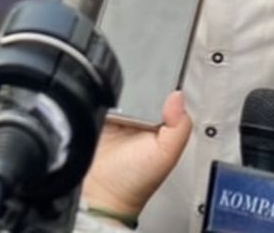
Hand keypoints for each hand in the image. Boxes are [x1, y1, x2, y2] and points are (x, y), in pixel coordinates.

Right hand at [82, 92, 192, 219]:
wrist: (101, 196)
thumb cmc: (134, 182)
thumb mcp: (166, 155)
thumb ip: (179, 127)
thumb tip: (178, 96)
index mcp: (158, 122)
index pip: (163, 91)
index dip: (162, 82)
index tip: (159, 76)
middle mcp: (136, 116)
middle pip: (139, 85)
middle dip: (139, 81)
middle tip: (137, 90)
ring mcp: (114, 115)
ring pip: (117, 89)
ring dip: (117, 89)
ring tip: (120, 99)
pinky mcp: (94, 115)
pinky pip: (97, 97)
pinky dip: (99, 96)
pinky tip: (103, 103)